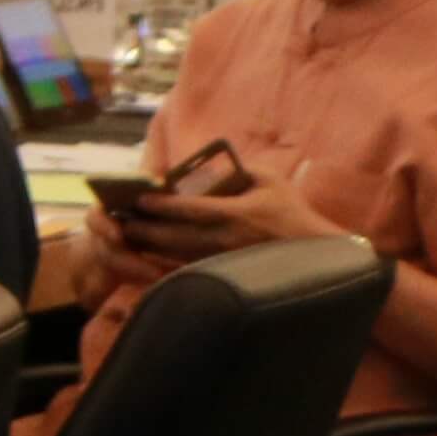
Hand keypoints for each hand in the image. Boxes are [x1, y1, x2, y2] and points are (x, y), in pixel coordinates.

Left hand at [102, 150, 319, 262]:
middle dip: (145, 229)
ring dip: (151, 247)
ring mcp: (224, 261)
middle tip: (121, 221)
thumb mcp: (269, 180)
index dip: (161, 204)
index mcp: (234, 214)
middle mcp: (224, 240)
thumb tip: (211, 162)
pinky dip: (167, 262)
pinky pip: (189, 269)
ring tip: (128, 236)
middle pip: (174, 237)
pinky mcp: (225, 273)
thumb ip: (239, 168)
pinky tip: (151, 256)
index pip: (189, 209)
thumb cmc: (291, 212)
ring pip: (177, 256)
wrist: (315, 253)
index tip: (139, 198)